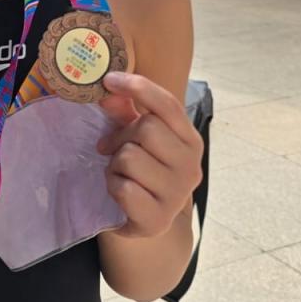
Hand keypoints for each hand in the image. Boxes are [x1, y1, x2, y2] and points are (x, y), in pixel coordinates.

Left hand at [97, 71, 202, 238]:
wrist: (146, 222)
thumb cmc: (143, 173)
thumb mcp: (136, 138)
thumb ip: (126, 112)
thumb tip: (110, 90)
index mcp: (191, 141)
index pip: (168, 105)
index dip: (138, 86)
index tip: (109, 79)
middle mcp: (191, 166)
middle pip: (147, 128)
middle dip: (120, 136)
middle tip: (111, 148)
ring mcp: (177, 194)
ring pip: (130, 158)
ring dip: (114, 164)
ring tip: (119, 173)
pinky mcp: (158, 219)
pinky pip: (124, 188)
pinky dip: (112, 186)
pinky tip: (119, 192)